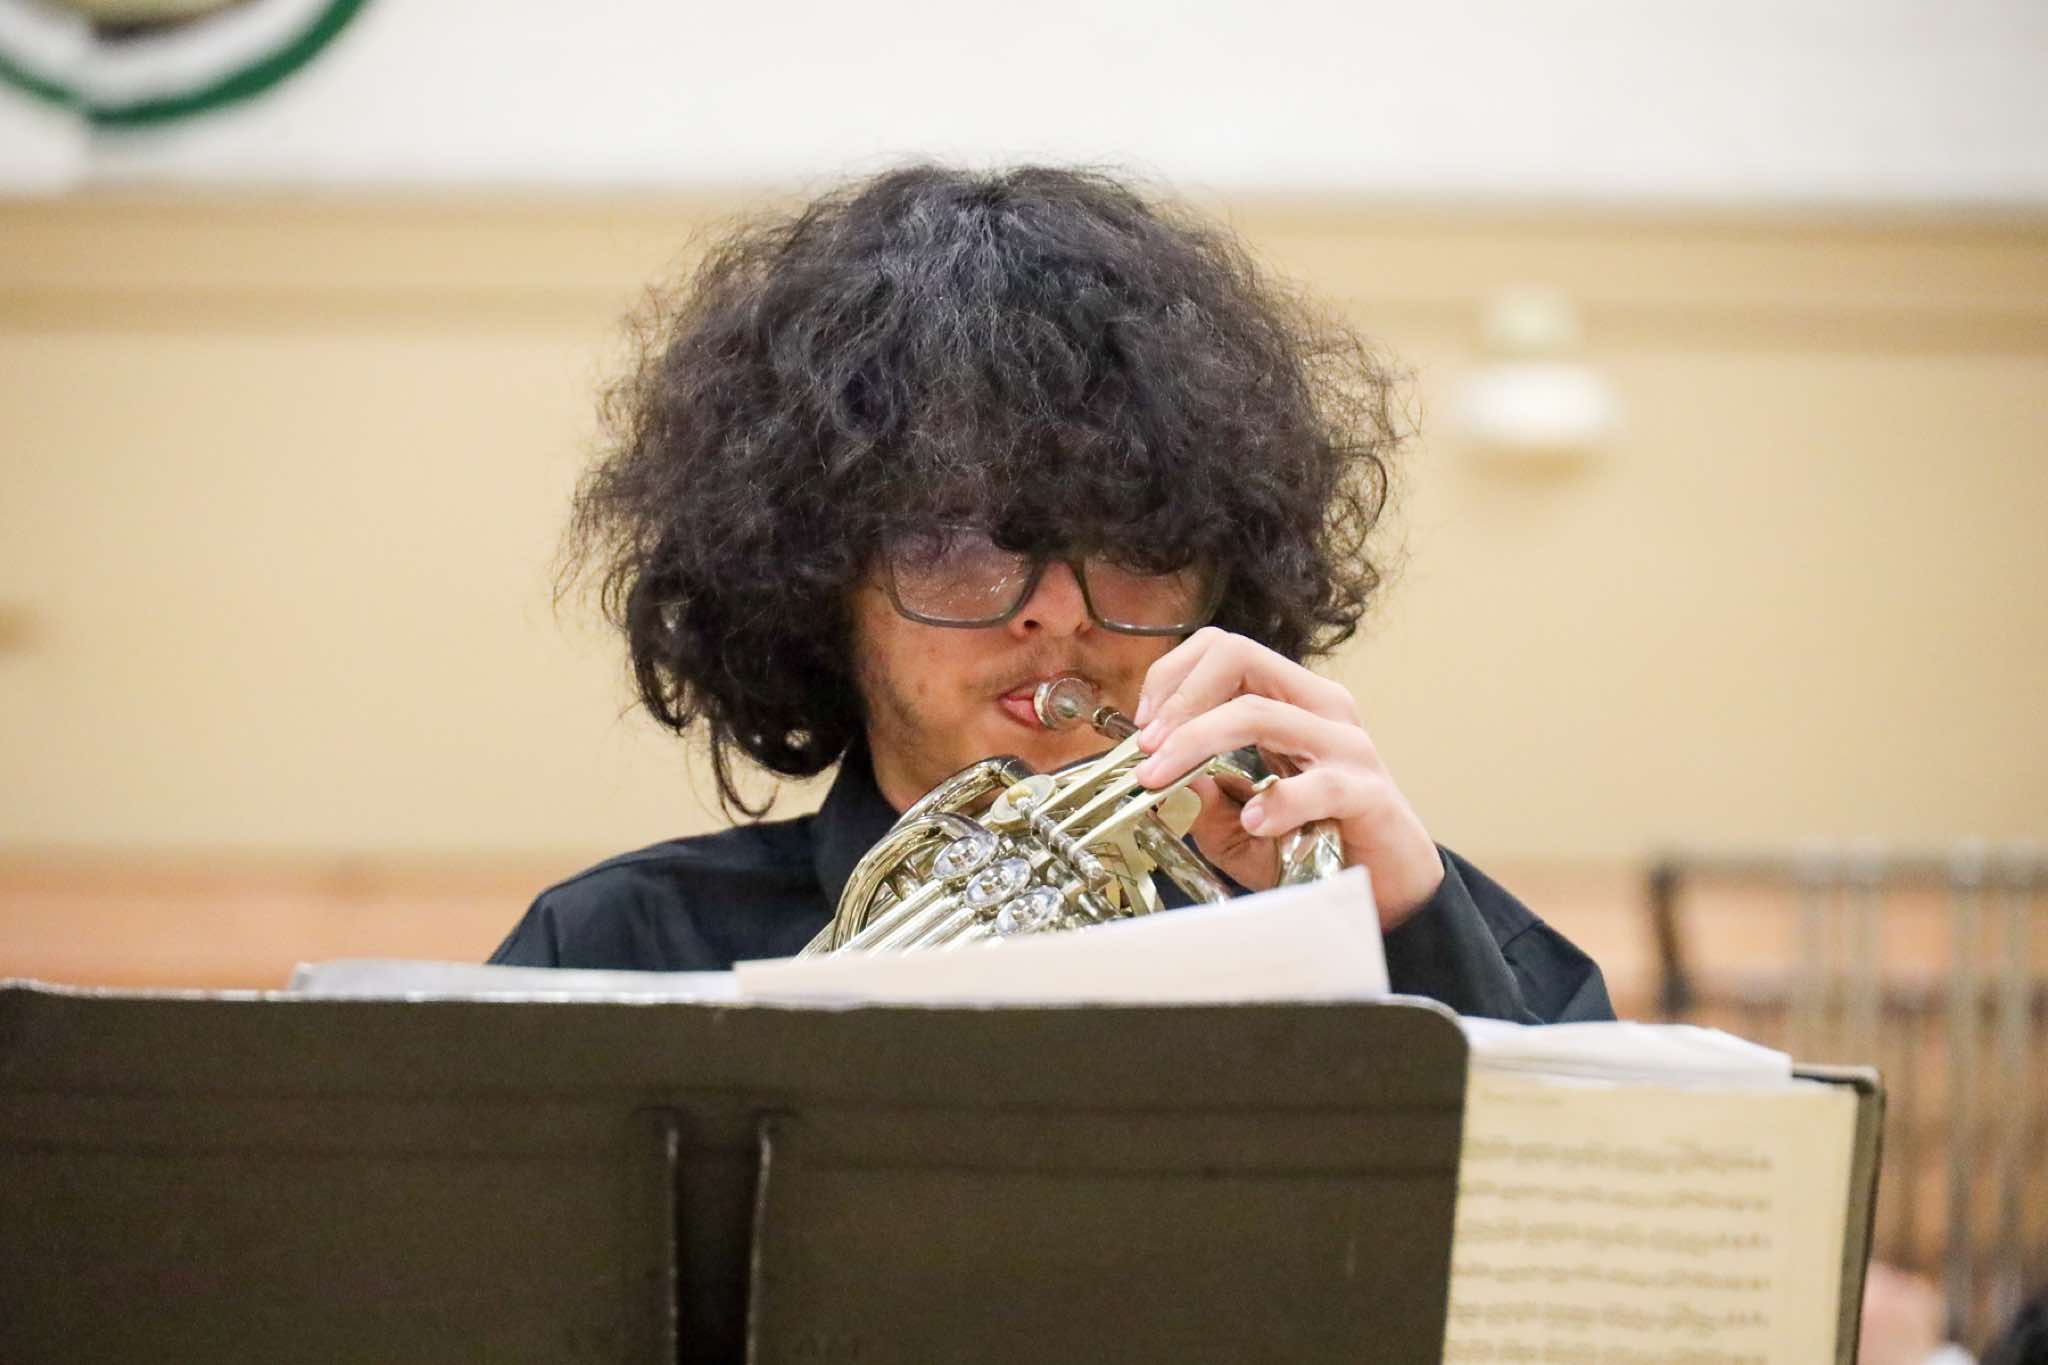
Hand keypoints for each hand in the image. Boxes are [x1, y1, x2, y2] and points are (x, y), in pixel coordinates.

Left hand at [1128, 627, 1443, 926]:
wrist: (1388, 885)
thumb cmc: (1314, 842)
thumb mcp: (1238, 822)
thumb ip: (1201, 798)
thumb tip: (1157, 772)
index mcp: (1289, 700)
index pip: (1223, 649)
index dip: (1171, 676)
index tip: (1141, 725)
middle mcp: (1319, 708)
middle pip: (1238, 656)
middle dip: (1178, 697)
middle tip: (1146, 747)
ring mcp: (1345, 746)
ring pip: (1259, 711)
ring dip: (1197, 740)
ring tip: (1164, 778)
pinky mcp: (1366, 792)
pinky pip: (1316, 785)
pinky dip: (1277, 803)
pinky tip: (1255, 822)